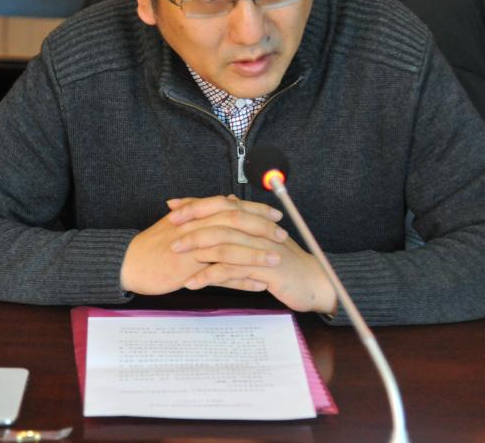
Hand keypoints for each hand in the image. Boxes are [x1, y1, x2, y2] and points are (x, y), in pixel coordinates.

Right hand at [119, 194, 286, 295]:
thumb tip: (228, 200)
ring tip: (277, 259)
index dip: (255, 209)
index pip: (231, 205)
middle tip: (282, 235)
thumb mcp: (179, 222)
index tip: (275, 215)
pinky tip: (258, 284)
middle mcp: (196, 226)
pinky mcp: (189, 268)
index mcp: (195, 213)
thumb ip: (205, 212)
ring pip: (231, 247)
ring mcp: (193, 247)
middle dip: (261, 228)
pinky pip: (221, 273)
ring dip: (256, 253)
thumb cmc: (154, 245)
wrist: (130, 263)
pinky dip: (241, 279)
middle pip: (235, 221)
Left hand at [174, 196, 337, 314]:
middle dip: (192, 221)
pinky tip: (192, 282)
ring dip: (196, 248)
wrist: (315, 283)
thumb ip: (246, 221)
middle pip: (222, 219)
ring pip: (224, 244)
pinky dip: (209, 276)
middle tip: (169, 226)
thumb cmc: (288, 263)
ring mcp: (262, 250)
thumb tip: (230, 199)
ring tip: (175, 253)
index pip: (224, 205)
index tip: (173, 205)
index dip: (198, 204)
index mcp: (258, 221)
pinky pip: (232, 271)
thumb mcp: (265, 239)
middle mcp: (260, 231)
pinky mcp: (264, 271)